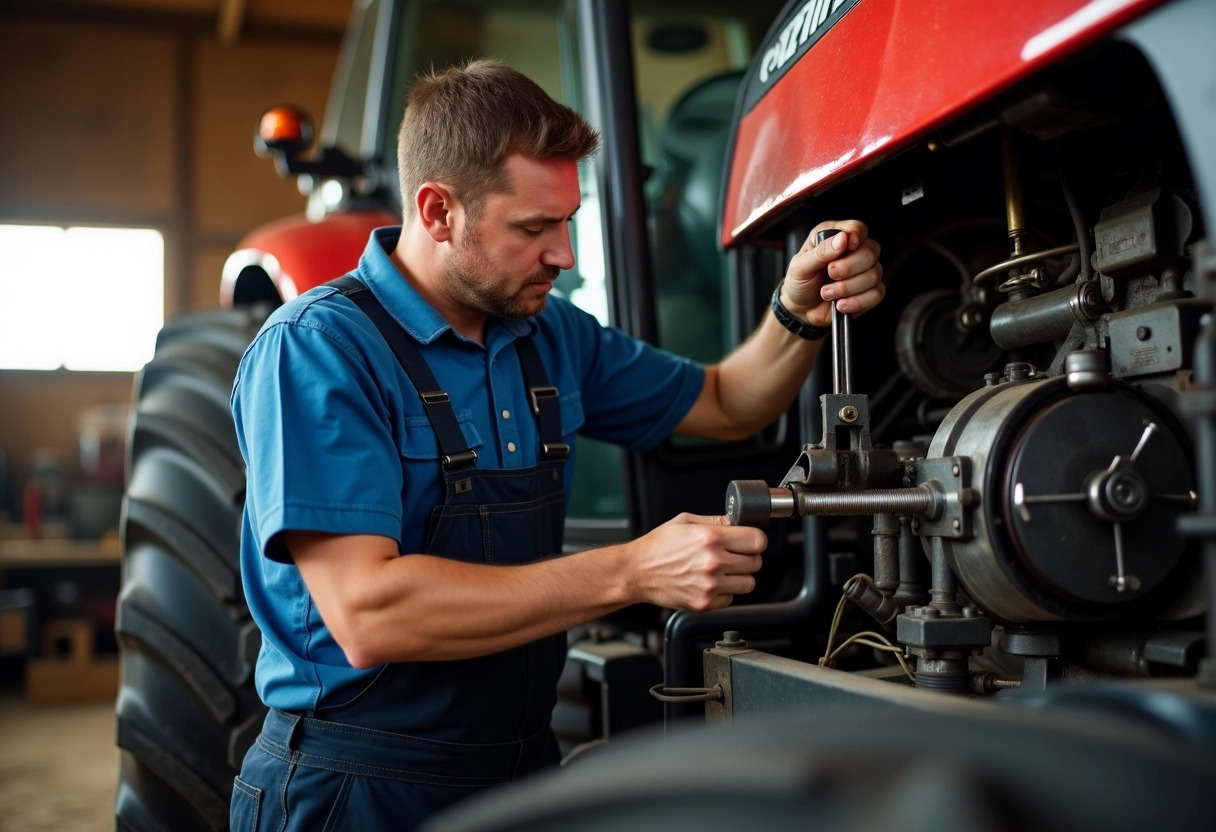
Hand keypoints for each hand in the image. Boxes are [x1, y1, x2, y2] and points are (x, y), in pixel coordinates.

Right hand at [625, 513, 764, 611]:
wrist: (637, 572)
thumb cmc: (657, 547)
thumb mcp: (685, 521)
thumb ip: (715, 521)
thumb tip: (737, 522)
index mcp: (710, 538)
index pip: (758, 541)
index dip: (755, 539)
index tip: (749, 540)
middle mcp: (713, 562)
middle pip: (756, 562)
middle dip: (748, 557)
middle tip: (733, 554)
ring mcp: (710, 585)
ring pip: (749, 583)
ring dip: (740, 576)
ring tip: (722, 570)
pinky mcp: (705, 603)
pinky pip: (731, 598)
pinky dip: (725, 592)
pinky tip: (710, 582)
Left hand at [781, 220, 883, 326]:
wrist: (800, 309)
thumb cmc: (800, 283)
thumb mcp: (800, 266)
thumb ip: (820, 252)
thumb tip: (843, 239)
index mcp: (835, 236)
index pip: (857, 228)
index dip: (856, 236)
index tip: (847, 247)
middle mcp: (853, 251)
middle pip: (870, 251)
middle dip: (849, 267)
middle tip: (830, 274)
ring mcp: (864, 271)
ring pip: (874, 275)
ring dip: (848, 288)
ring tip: (827, 293)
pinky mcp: (869, 291)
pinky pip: (876, 294)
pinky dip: (857, 302)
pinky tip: (840, 304)